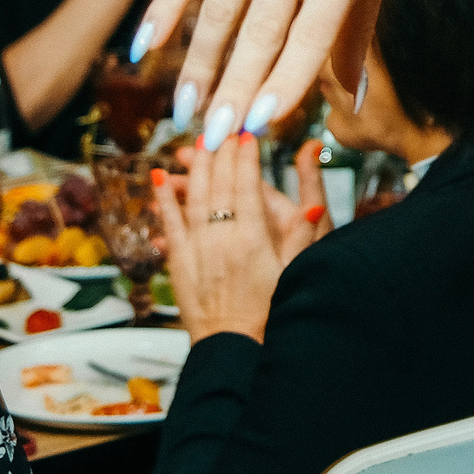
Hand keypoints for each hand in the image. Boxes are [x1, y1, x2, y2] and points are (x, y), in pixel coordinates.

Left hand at [153, 132, 329, 341]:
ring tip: (196, 142)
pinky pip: (169, 223)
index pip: (247, 186)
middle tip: (221, 126)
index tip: (247, 134)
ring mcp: (196, 249)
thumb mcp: (293, 272)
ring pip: (193, 197)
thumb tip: (312, 206)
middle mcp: (221, 238)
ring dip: (194, 167)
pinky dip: (164, 199)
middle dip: (220, 152)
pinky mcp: (178, 262)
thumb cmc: (267, 312)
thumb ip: (301, 236)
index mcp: (252, 238)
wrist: (232, 346)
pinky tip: (161, 178)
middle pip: (219, 185)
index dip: (246, 157)